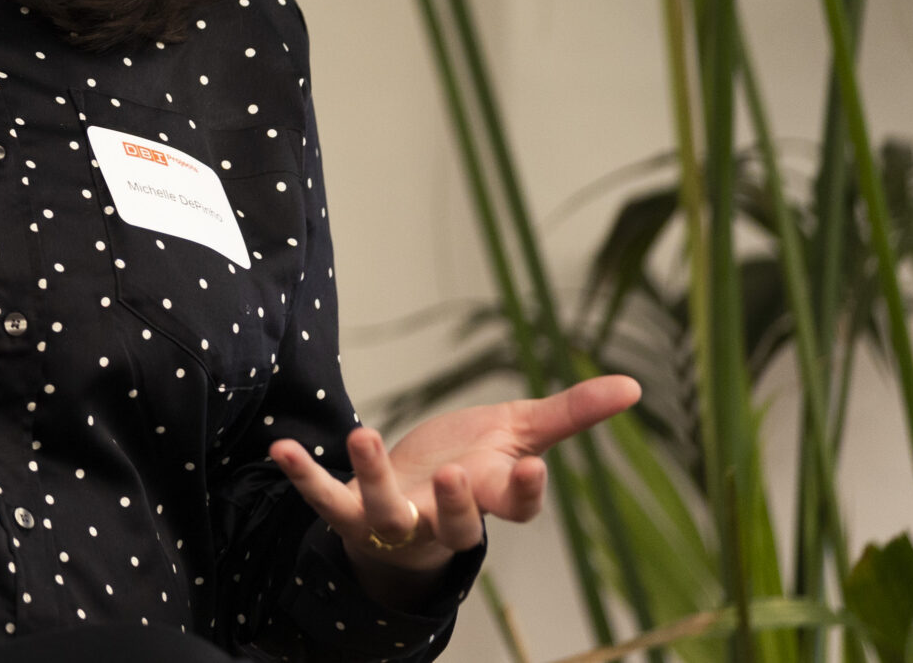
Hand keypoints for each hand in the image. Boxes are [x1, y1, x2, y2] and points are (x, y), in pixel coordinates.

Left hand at [269, 374, 640, 607]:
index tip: (531, 466)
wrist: (408, 496)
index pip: (516, 506)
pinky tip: (280, 448)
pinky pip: (324, 499)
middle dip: (456, 504)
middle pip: (457, 525)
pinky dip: (304, 476)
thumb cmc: (469, 463)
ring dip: (373, 476)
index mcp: (491, 498)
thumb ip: (570, 414)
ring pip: (387, 512)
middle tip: (452, 477)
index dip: (524, 491)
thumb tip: (632, 386)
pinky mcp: (347, 512)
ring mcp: (394, 520)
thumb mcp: (518, 433)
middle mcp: (444, 519)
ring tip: (363, 432)